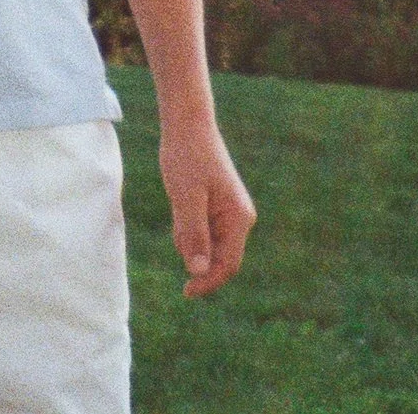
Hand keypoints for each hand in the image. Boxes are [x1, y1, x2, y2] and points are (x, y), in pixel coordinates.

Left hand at [160, 115, 254, 297]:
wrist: (187, 125)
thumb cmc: (187, 158)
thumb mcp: (186, 198)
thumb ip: (193, 235)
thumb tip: (198, 271)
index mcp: (239, 218)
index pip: (228, 264)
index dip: (208, 282)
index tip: (186, 292)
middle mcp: (239, 218)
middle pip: (216, 257)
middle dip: (193, 251)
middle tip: (178, 220)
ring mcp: (228, 214)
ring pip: (204, 245)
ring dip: (187, 236)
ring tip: (180, 202)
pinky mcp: (216, 208)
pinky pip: (199, 231)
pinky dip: (186, 226)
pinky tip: (181, 199)